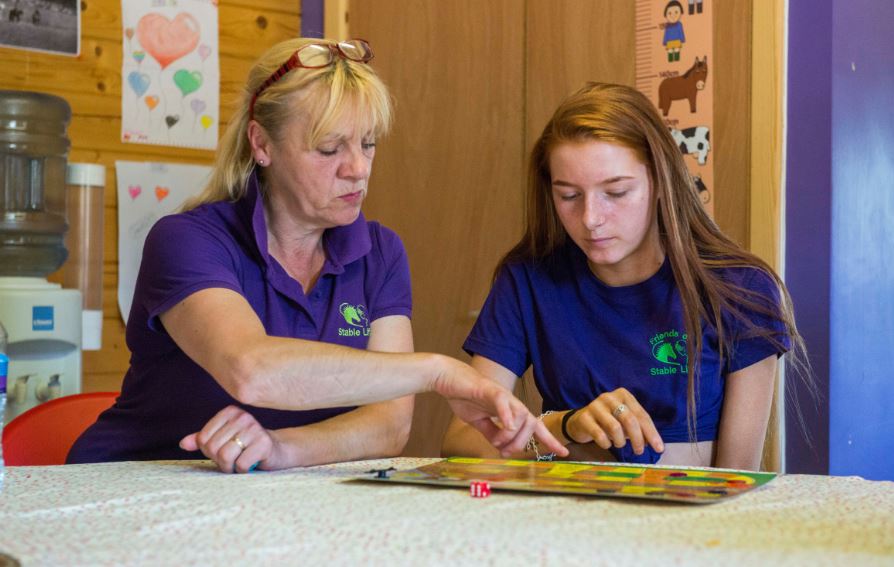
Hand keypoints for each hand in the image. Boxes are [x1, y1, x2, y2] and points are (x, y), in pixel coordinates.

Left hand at [180, 405, 275, 472]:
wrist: (276, 450)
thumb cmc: (246, 446)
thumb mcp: (222, 440)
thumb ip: (202, 440)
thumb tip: (183, 444)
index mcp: (229, 412)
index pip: (203, 438)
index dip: (209, 451)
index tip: (223, 450)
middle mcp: (242, 417)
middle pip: (213, 448)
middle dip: (220, 460)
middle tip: (233, 459)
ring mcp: (254, 428)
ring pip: (225, 456)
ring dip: (230, 467)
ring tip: (240, 462)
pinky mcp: (264, 443)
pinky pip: (241, 464)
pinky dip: (243, 470)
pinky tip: (252, 463)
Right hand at [434, 357, 567, 457]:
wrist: (447, 379)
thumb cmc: (464, 396)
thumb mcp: (479, 422)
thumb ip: (492, 433)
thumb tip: (501, 447)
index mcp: (509, 411)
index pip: (534, 426)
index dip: (549, 440)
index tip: (562, 452)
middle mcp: (511, 403)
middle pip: (531, 424)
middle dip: (521, 444)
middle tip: (504, 452)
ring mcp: (502, 396)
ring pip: (522, 416)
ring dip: (512, 436)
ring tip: (497, 443)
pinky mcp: (488, 390)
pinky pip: (503, 402)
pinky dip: (508, 416)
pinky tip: (507, 426)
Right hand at [565, 388, 663, 455]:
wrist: (580, 421)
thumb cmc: (608, 421)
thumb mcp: (625, 422)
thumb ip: (639, 429)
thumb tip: (655, 444)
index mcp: (624, 395)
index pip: (641, 415)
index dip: (651, 433)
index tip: (659, 448)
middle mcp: (609, 397)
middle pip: (629, 420)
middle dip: (637, 439)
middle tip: (639, 452)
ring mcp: (595, 406)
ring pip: (615, 427)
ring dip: (620, 441)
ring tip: (619, 444)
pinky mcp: (584, 417)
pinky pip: (599, 434)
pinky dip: (606, 443)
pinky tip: (606, 444)